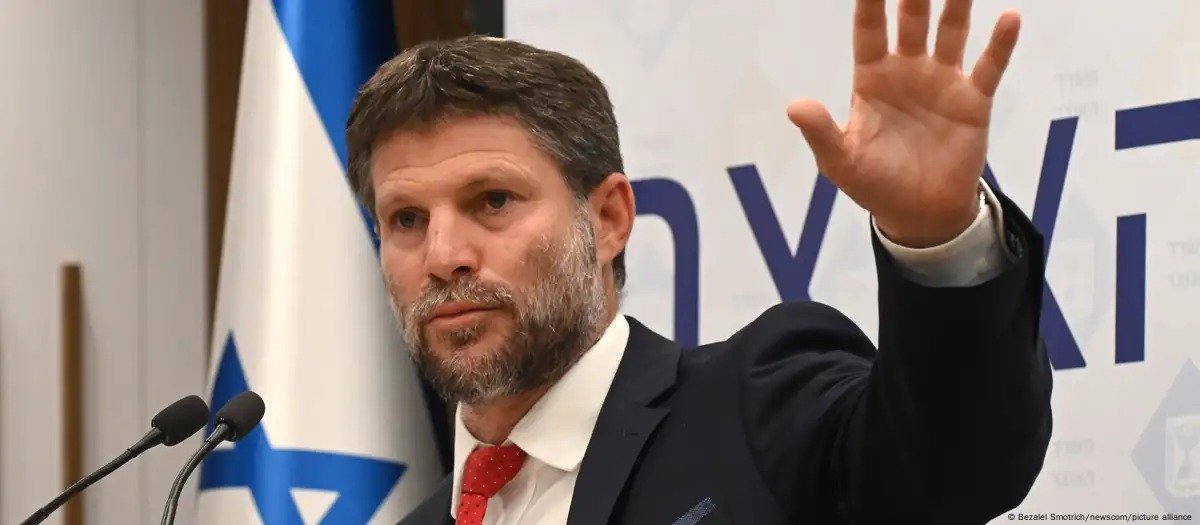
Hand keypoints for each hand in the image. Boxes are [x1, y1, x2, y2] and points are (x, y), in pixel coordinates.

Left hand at [787, 0, 1019, 247]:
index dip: (869, 1)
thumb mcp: (841, 161)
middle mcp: (908, 70)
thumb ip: (820, 131)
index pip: (869, 30)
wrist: (919, 214)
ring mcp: (942, 82)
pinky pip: (988, 66)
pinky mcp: (973, 101)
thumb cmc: (875, 184)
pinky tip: (1010, 17)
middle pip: (912, 19)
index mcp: (872, 79)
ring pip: (951, 32)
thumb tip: (794, 106)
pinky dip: (1001, 43)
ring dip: (956, 4)